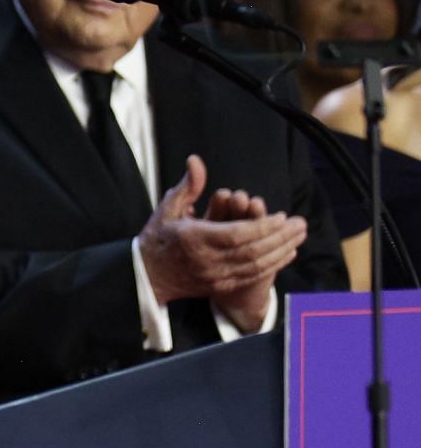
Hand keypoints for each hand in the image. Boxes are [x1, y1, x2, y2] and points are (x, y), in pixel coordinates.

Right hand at [138, 155, 305, 329]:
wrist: (147, 276)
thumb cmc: (158, 239)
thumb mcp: (167, 209)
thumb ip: (188, 186)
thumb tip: (196, 160)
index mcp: (194, 239)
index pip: (237, 234)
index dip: (263, 227)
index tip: (281, 216)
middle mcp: (207, 260)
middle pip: (253, 250)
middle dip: (280, 238)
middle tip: (300, 225)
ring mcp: (215, 276)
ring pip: (257, 265)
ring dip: (282, 251)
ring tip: (299, 236)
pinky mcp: (221, 286)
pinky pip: (253, 276)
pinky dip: (273, 265)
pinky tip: (287, 253)